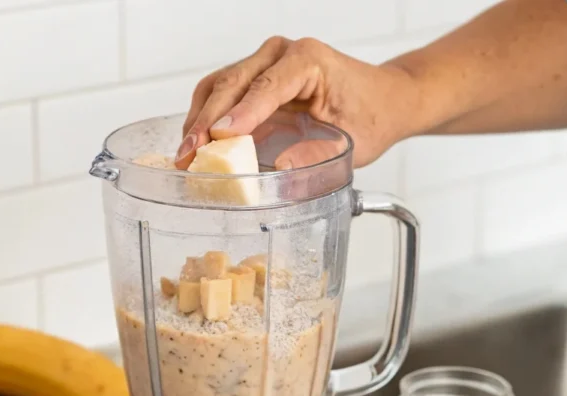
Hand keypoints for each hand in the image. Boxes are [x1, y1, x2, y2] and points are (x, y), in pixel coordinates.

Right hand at [176, 37, 420, 169]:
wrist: (381, 99)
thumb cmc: (370, 115)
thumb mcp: (351, 143)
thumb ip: (315, 155)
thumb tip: (280, 170)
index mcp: (308, 60)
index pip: (266, 87)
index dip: (240, 114)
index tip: (218, 138)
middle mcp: (282, 53)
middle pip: (232, 83)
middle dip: (206, 122)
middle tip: (189, 155)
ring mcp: (265, 62)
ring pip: (218, 86)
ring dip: (197, 120)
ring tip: (185, 155)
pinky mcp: (255, 79)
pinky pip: (220, 93)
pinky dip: (204, 118)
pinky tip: (195, 144)